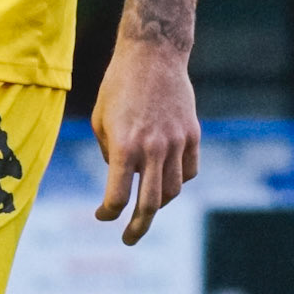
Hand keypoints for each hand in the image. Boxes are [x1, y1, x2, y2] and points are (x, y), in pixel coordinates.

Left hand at [91, 38, 199, 244]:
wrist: (153, 54)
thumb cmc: (118, 85)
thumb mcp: (100, 120)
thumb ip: (110, 155)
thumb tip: (124, 178)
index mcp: (125, 147)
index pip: (117, 197)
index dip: (107, 213)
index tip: (102, 216)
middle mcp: (153, 149)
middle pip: (150, 205)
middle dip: (137, 228)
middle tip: (129, 239)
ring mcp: (176, 142)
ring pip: (173, 191)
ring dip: (159, 203)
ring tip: (147, 206)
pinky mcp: (192, 134)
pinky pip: (189, 170)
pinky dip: (178, 180)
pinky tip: (167, 179)